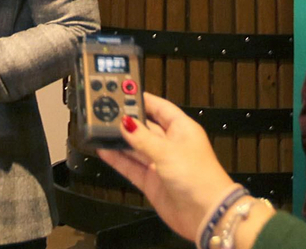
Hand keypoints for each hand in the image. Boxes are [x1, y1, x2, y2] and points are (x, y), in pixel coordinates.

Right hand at [98, 93, 246, 241]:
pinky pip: (131, 166)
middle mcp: (171, 145)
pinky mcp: (152, 182)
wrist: (205, 214)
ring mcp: (160, 164)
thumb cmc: (198, 177)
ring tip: (100, 129)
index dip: (143, 100)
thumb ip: (143, 138)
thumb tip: (126, 124)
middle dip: (128, 120)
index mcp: (182, 129)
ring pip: (135, 147)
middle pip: (145, 127)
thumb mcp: (167, 151)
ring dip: (120, 140)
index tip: (124, 91)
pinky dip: (118, 159)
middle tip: (107, 111)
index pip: (160, 108)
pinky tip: (104, 150)